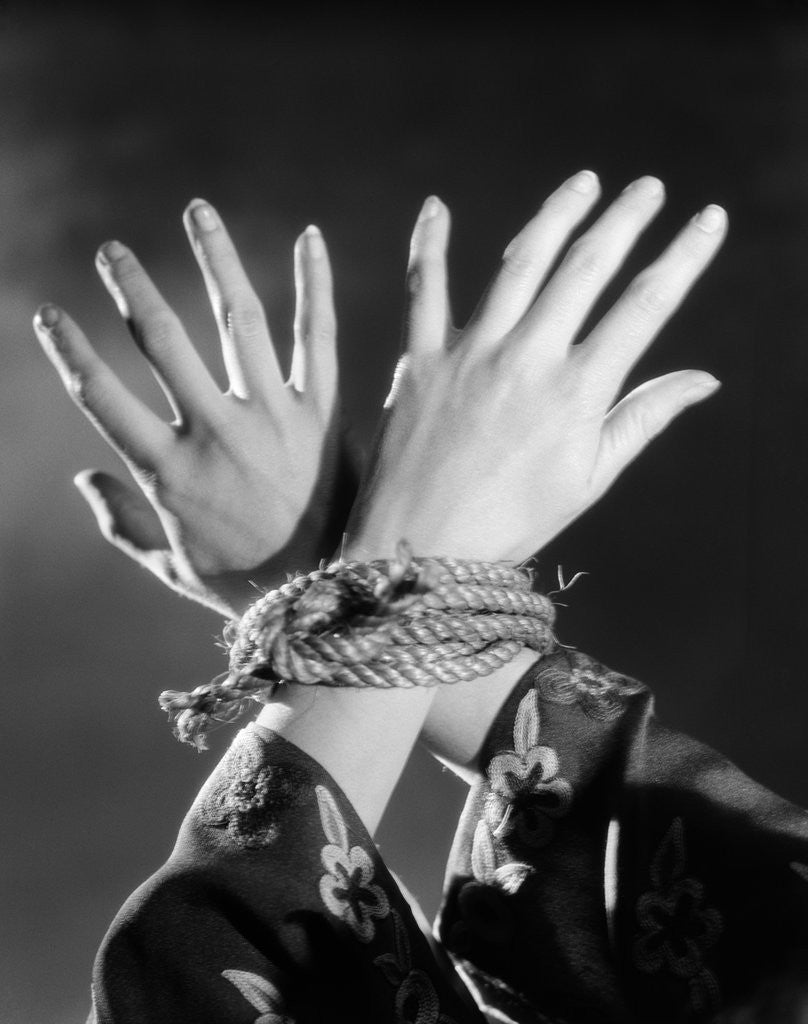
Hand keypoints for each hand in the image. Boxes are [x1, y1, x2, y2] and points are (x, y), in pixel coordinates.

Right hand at [35, 202, 356, 617]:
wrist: (332, 601)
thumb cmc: (247, 587)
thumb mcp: (170, 569)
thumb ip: (121, 526)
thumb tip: (81, 478)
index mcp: (168, 472)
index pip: (101, 397)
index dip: (69, 351)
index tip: (49, 313)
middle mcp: (215, 433)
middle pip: (162, 341)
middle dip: (132, 288)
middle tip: (113, 250)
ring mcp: (273, 418)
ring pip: (237, 319)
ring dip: (215, 258)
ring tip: (199, 211)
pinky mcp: (323, 414)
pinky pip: (317, 338)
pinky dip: (313, 285)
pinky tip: (310, 238)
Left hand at [345, 172, 724, 563]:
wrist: (419, 549)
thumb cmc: (511, 523)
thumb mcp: (588, 480)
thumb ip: (642, 420)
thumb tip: (704, 378)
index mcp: (577, 393)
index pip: (645, 307)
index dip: (683, 258)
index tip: (709, 219)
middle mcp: (528, 359)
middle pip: (587, 268)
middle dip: (625, 220)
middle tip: (649, 187)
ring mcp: (471, 354)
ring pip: (521, 263)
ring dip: (556, 214)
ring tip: (584, 182)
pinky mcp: (421, 360)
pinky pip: (424, 289)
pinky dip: (429, 244)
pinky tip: (436, 206)